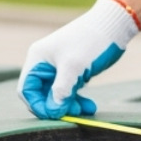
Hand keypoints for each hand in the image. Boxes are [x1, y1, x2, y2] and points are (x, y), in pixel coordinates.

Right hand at [18, 0, 140, 119]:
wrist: (113, 25)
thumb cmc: (90, 41)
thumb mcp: (74, 67)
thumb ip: (61, 91)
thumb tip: (54, 112)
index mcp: (38, 59)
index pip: (27, 90)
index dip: (38, 105)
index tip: (55, 115)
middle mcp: (45, 63)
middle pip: (42, 94)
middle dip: (56, 106)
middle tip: (75, 114)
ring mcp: (59, 67)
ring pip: (57, 95)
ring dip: (70, 105)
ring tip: (87, 110)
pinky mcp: (73, 71)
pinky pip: (70, 91)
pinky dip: (77, 99)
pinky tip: (90, 106)